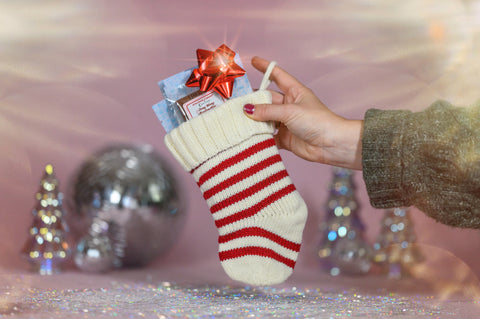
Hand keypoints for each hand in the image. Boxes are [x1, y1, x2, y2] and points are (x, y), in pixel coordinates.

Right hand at [244, 56, 362, 169]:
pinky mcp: (285, 138)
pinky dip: (259, 137)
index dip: (266, 67)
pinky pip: (268, 136)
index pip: (277, 75)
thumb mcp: (290, 111)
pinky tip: (248, 136)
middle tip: (235, 102)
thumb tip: (247, 109)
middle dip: (253, 100)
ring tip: (238, 120)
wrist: (331, 145)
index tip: (253, 61)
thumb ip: (267, 111)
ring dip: (254, 120)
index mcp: (294, 92)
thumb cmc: (318, 121)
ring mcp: (286, 122)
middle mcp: (289, 105)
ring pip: (265, 118)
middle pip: (267, 99)